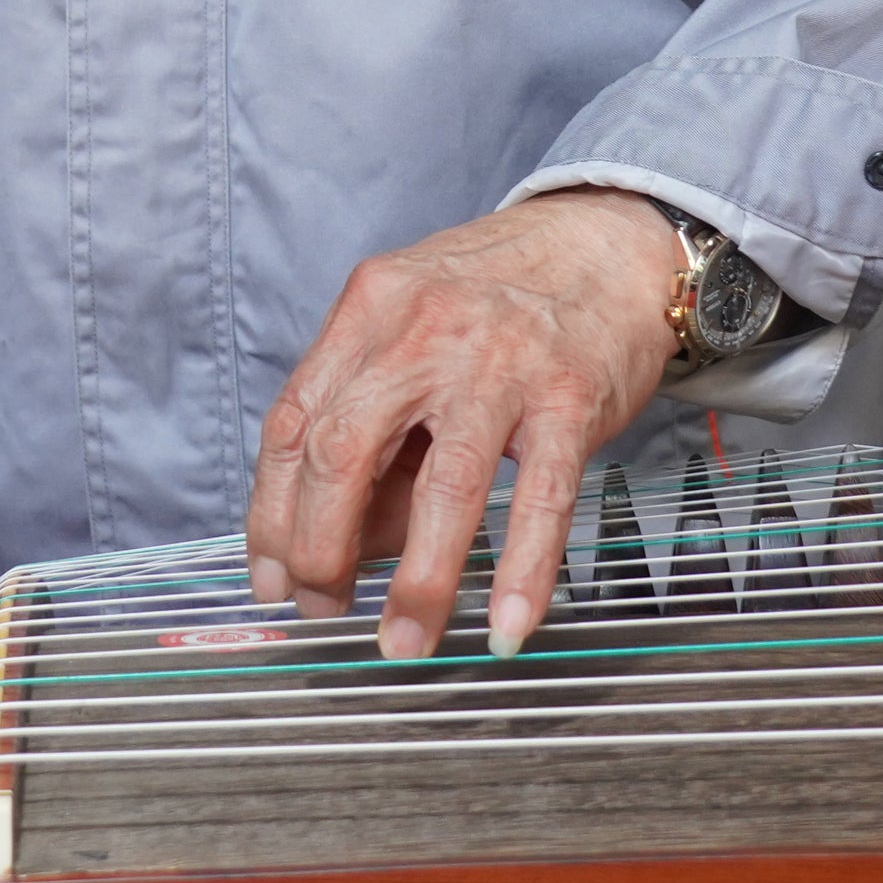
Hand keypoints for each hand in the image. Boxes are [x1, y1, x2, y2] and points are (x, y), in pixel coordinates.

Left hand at [243, 190, 676, 661]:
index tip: (273, 579)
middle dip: (320, 549)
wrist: (611, 241)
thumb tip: (345, 544)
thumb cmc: (501, 294)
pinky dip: (520, 573)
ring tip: (404, 641)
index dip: (271, 515)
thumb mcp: (414, 326)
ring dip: (416, 583)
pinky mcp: (571, 397)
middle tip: (325, 608)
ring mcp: (500, 363)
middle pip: (342, 454)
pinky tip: (504, 626)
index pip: (292, 423)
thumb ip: (373, 421)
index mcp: (370, 306)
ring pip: (440, 489)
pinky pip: (541, 500)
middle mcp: (425, 329)